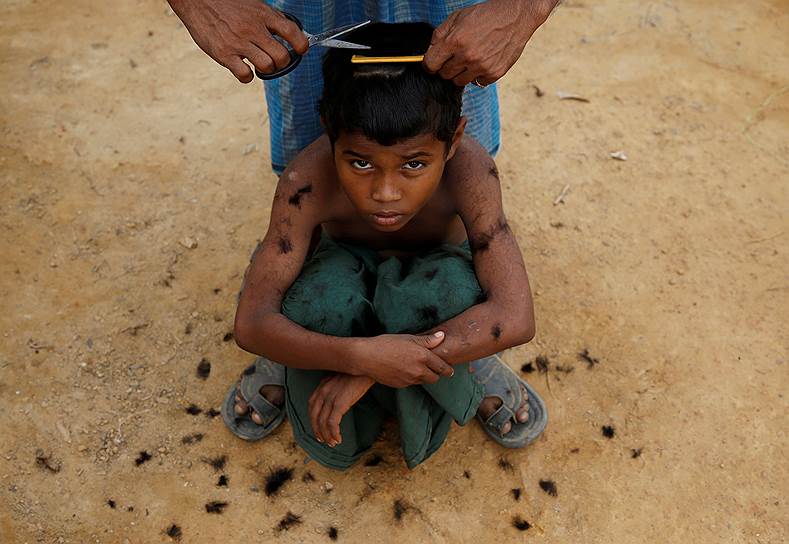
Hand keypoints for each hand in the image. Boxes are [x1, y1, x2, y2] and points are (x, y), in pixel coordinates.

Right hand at [168, 0, 308, 82]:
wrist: (196, 0)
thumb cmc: (227, 4)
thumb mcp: (253, 5)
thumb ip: (271, 19)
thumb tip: (291, 34)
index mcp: (262, 14)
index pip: (292, 32)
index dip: (301, 45)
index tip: (300, 50)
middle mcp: (253, 28)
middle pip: (281, 56)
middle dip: (282, 62)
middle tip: (275, 60)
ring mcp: (238, 42)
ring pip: (267, 66)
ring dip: (266, 69)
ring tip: (258, 62)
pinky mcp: (224, 54)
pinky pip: (245, 75)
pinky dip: (247, 76)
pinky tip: (242, 68)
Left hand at [308, 374, 374, 446]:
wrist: (366, 366)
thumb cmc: (357, 372)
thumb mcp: (341, 379)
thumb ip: (335, 389)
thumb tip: (337, 400)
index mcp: (322, 386)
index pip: (312, 406)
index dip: (313, 420)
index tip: (318, 429)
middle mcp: (323, 392)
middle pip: (314, 416)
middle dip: (318, 430)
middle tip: (323, 440)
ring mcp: (330, 398)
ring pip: (322, 422)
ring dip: (327, 435)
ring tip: (333, 443)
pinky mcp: (339, 403)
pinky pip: (332, 423)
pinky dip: (334, 433)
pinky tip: (338, 438)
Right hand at [352, 332, 452, 387]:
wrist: (366, 357)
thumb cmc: (386, 343)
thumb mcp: (408, 338)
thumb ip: (427, 340)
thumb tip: (442, 336)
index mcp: (423, 356)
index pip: (442, 367)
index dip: (447, 369)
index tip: (449, 370)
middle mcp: (418, 370)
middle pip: (435, 378)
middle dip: (436, 374)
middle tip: (434, 368)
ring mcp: (409, 380)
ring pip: (423, 381)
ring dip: (423, 376)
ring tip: (417, 367)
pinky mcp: (400, 385)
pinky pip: (411, 383)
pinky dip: (411, 378)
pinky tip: (404, 369)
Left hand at [423, 0, 555, 85]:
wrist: (515, 16)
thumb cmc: (485, 15)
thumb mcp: (457, 17)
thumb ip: (439, 35)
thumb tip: (429, 52)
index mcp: (455, 41)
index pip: (431, 64)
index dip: (430, 64)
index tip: (433, 63)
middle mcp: (468, 56)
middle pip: (444, 75)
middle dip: (446, 67)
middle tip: (455, 57)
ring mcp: (482, 66)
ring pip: (459, 82)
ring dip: (461, 73)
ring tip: (469, 59)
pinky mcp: (495, 73)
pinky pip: (478, 83)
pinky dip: (478, 75)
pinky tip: (483, 61)